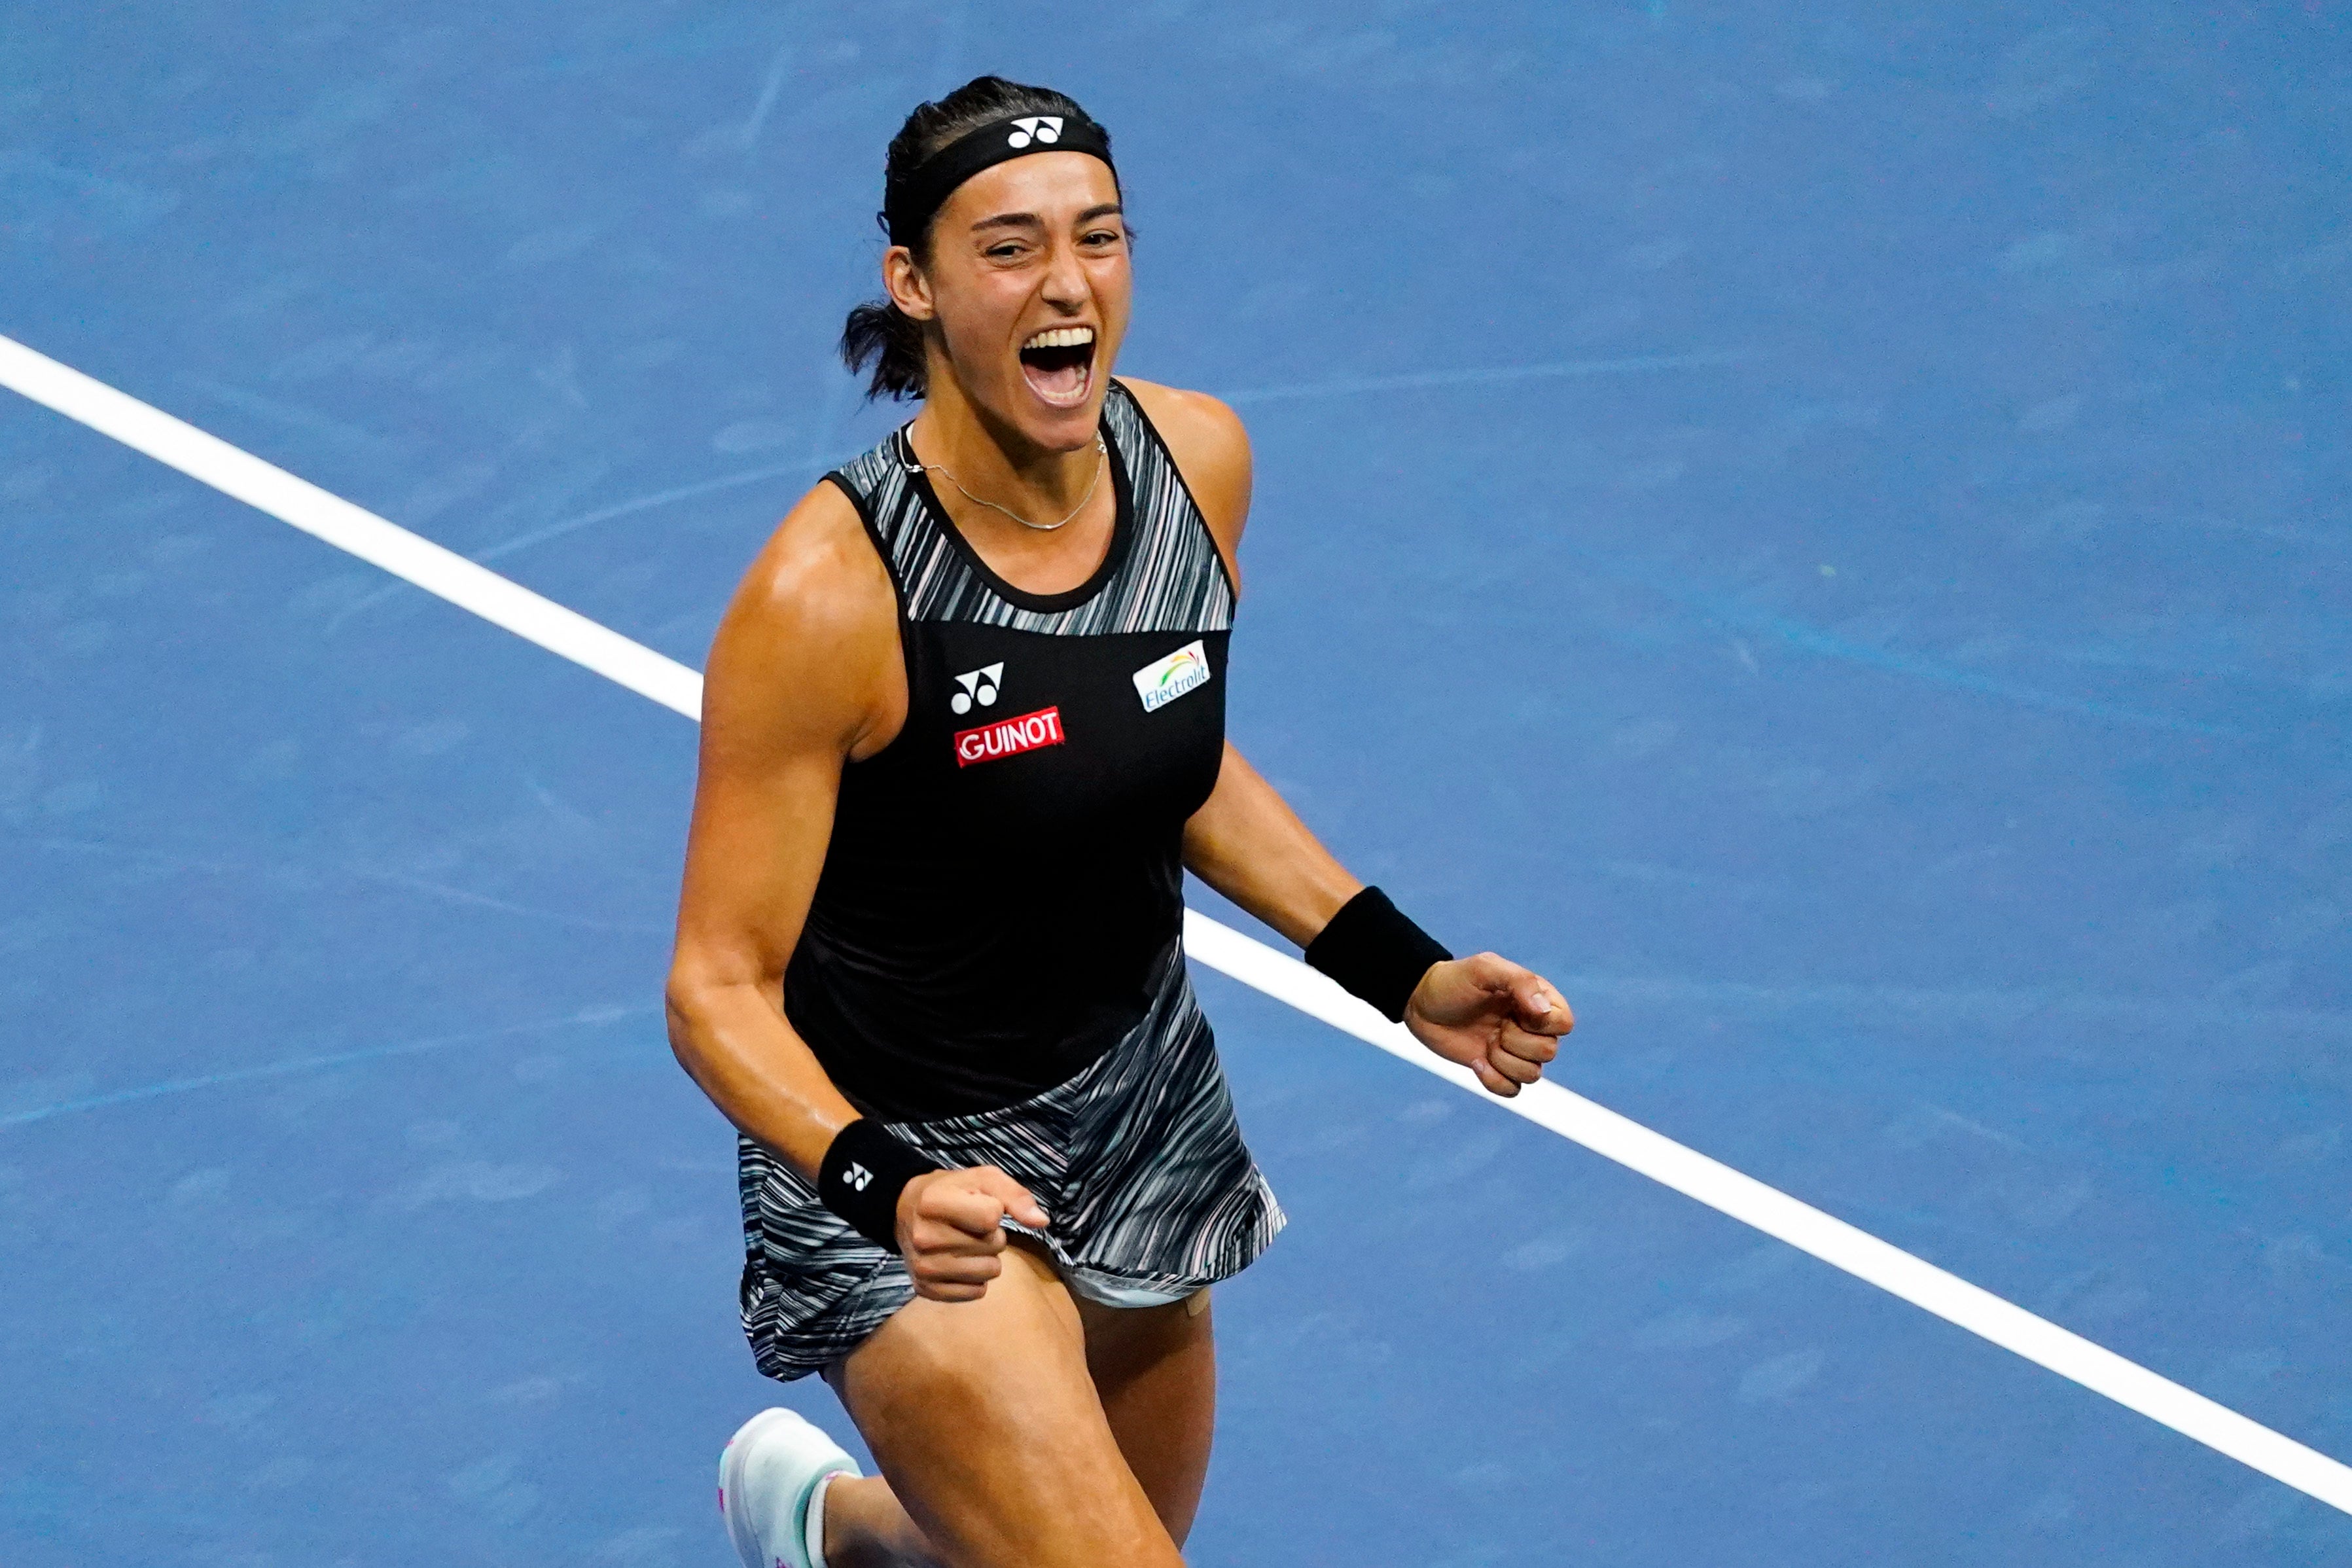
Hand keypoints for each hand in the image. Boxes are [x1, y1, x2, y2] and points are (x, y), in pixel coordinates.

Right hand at [895, 1165, 1049, 1302]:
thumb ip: (1015, 1195)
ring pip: (988, 1272)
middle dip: (991, 1235)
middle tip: (970, 1226)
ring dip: (986, 1258)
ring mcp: (923, 1267)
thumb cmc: (953, 1192)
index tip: (979, 1205)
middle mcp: (924, 1237)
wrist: (908, 1211)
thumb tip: (1041, 1221)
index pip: (991, 1218)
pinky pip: (976, 1293)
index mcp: (934, 1203)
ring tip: (966, 1243)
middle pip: (993, 1246)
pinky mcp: (926, 1289)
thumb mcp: (984, 1179)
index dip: (994, 1211)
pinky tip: (959, 1262)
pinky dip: (975, 1279)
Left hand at [1404, 953, 1573, 1097]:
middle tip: (1495, 1027)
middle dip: (1517, 1042)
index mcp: (1537, 1000)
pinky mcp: (1496, 1070)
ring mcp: (1514, 1050)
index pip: (1564, 1023)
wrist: (1420, 1002)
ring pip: (1533, 1075)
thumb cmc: (1454, 981)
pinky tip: (1477, 1063)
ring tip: (1485, 1043)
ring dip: (1504, 1062)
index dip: (1542, 1024)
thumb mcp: (1485, 970)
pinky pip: (1512, 1090)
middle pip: (1549, 1052)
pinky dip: (1495, 1082)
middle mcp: (1530, 1027)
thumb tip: (1544, 1011)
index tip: (1515, 1010)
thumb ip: (1520, 982)